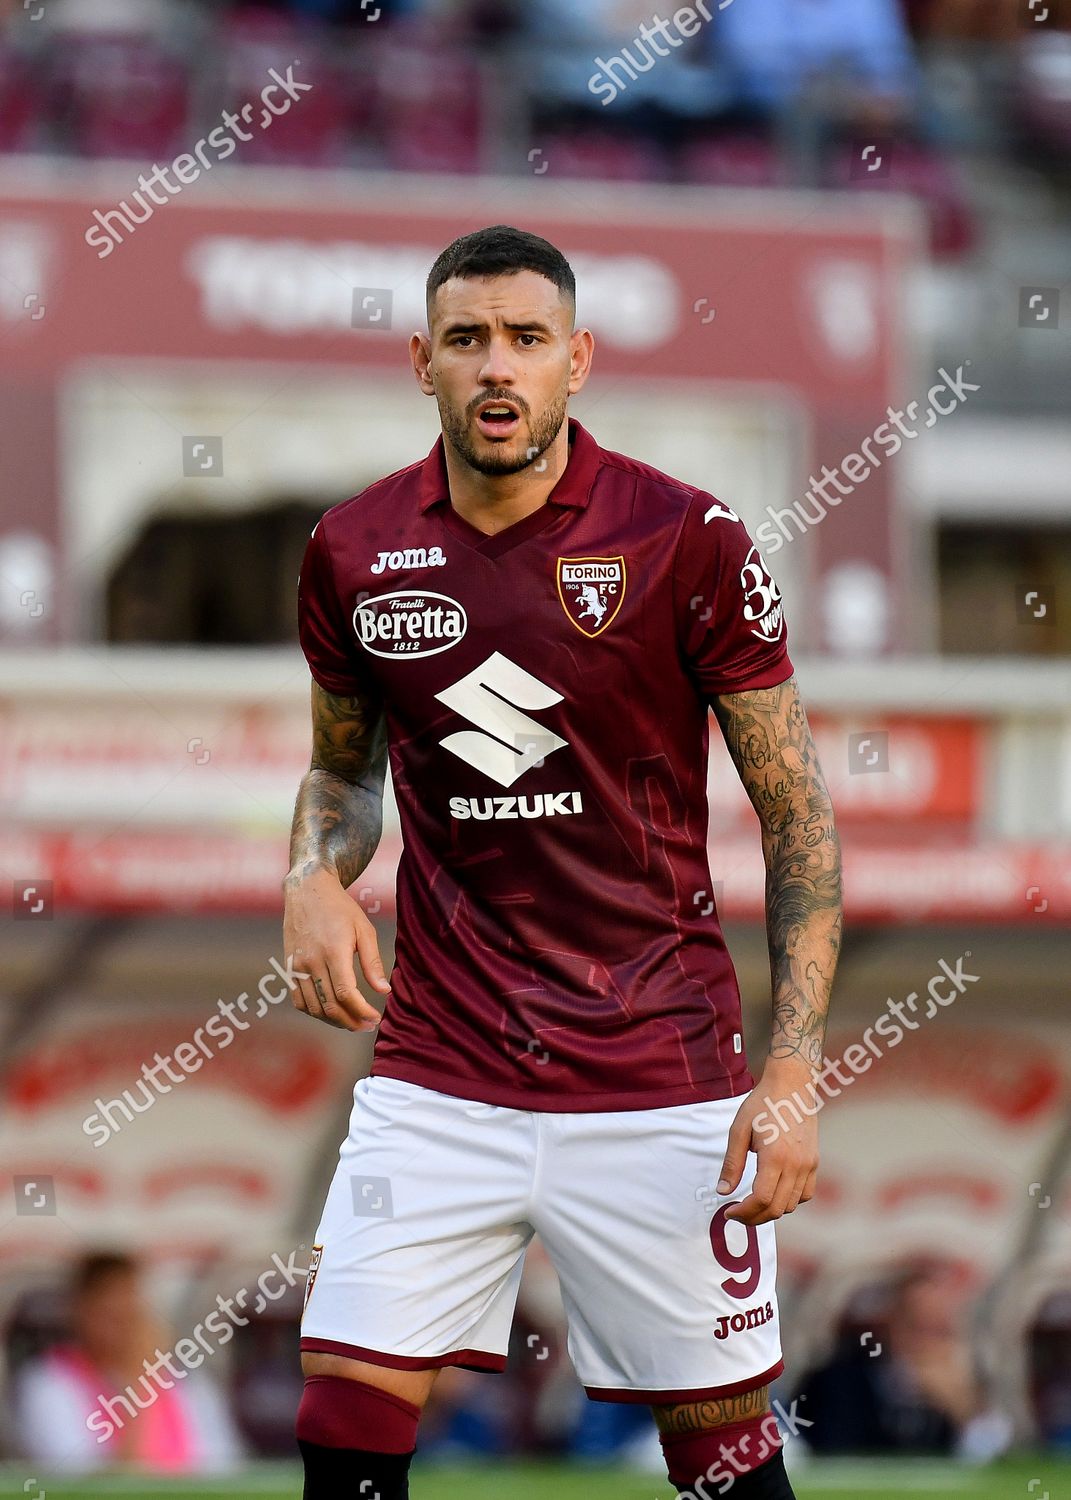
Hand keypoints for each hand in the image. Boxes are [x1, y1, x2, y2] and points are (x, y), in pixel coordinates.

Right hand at [283, 866, 389, 1030]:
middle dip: (351, 1022)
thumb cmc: (341, 909)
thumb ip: (373, 963)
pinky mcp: (289, 968)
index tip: (375, 1018)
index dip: (362, 1011)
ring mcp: (297, 966)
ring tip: (352, 1022)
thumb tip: (384, 991)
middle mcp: (312, 961)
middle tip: (367, 1026)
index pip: (346, 993)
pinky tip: (330, 1012)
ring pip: (314, 1008)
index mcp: (333, 951)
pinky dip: (314, 1012)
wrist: (307, 892)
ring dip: (334, 1021)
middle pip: (330, 1005)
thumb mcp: (364, 930)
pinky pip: (299, 1000)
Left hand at [717, 1059, 818, 1224]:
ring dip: (770, 1210)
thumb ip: (732, 1164)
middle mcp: (796, 1165)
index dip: (743, 1212)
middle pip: (776, 1208)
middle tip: (736, 1213)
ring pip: (791, 1205)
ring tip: (752, 1203)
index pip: (760, 1199)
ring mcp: (808, 1165)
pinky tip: (774, 1192)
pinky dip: (789, 1201)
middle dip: (753, 1217)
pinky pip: (805, 1194)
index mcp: (775, 1156)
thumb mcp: (739, 1129)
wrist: (792, 1085)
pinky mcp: (814, 1162)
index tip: (728, 1211)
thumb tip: (722, 1191)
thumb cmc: (763, 1103)